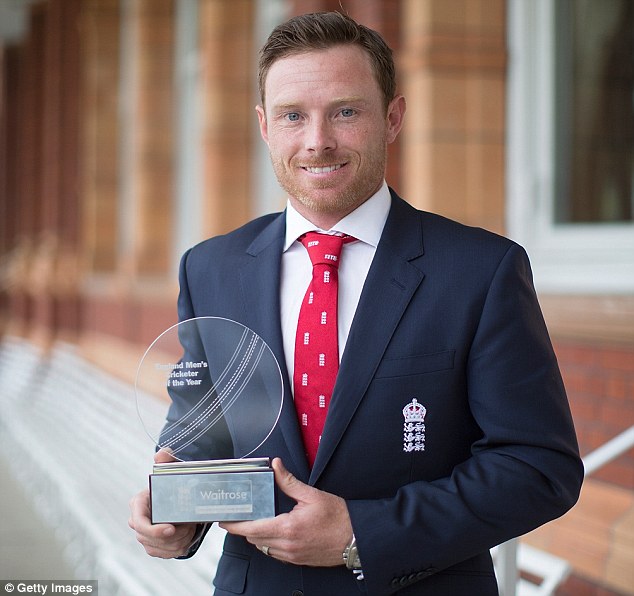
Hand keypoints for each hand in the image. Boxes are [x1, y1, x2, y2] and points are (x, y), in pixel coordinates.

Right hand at [128, 448, 197, 557]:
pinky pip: (165, 555)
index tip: (171, 528)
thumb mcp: (172, 469)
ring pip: (159, 549)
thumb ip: (167, 460)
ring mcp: (144, 536)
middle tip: (190, 525)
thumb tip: (162, 454)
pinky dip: (179, 549)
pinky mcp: (153, 546)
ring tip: (190, 528)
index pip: (139, 522)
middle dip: (173, 536)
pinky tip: (188, 538)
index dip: (153, 530)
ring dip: (178, 542)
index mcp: (138, 503)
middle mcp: (137, 521)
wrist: (180, 497)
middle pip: (149, 539)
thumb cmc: (173, 483)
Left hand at [220, 458, 352, 566]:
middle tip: (237, 517)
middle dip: (244, 529)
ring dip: (257, 536)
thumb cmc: (338, 517)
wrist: (356, 538)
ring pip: (264, 548)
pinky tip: (273, 532)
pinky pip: (275, 554)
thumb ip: (289, 482)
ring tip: (255, 522)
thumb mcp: (312, 495)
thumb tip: (276, 466)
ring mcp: (292, 555)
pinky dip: (269, 544)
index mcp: (288, 528)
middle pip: (254, 540)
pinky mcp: (298, 560)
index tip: (224, 520)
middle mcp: (287, 545)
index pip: (252, 529)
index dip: (235, 526)